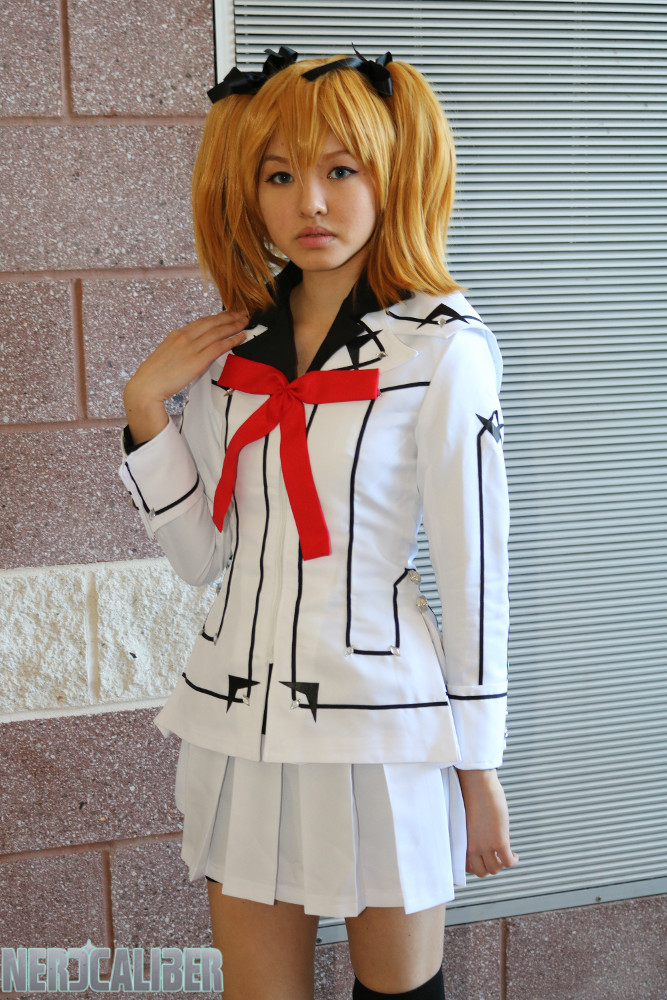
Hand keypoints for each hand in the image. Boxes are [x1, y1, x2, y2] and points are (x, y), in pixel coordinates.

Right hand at [123, 310, 247, 444]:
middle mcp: (184, 337)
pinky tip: (241, 337)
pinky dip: (232, 340)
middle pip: (212, 322)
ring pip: (217, 332)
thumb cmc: (154, 376)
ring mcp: (190, 348)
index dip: (217, 317)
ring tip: (245, 322)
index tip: (228, 314)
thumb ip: (180, 349)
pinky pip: (218, 346)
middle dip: (229, 316)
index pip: (202, 322)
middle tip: (242, 313)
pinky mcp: (197, 360)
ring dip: (234, 326)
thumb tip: (191, 351)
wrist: (146, 386)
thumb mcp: (167, 355)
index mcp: (176, 334)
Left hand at [455, 768, 518, 876]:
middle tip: (497, 857)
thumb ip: (471, 832)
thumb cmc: (472, 796)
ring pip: (494, 869)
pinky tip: (515, 855)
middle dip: (490, 867)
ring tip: (506, 855)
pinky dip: (513, 861)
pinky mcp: (499, 841)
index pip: (466, 866)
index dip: (477, 865)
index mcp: (463, 841)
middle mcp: (472, 846)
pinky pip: (508, 861)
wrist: (477, 785)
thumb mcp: (468, 820)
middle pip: (481, 871)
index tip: (484, 860)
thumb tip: (479, 835)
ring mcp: (485, 845)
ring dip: (502, 864)